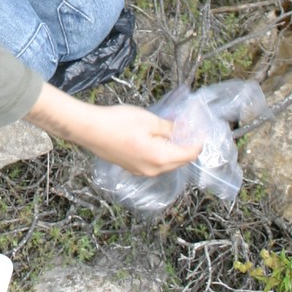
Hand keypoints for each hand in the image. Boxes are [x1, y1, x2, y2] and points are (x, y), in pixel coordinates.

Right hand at [25, 84, 201, 175]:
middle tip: (189, 129)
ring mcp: (141, 171)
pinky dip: (161, 153)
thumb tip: (181, 131)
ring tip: (173, 132)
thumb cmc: (119, 122)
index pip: (189, 154)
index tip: (202, 129)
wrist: (90, 130)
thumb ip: (169, 128)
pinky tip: (157, 139)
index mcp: (160, 158)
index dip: (198, 141)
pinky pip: (154, 164)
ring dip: (173, 150)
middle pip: (179, 161)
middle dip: (187, 147)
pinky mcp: (132, 168)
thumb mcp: (149, 120)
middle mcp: (153, 170)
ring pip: (166, 164)